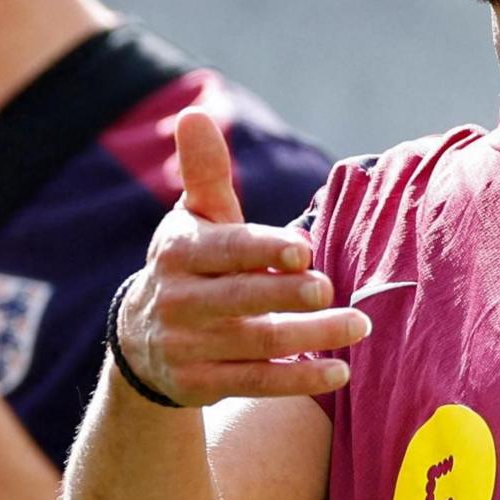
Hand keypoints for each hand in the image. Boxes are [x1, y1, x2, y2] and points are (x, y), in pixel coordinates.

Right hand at [118, 111, 367, 404]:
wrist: (142, 342)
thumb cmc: (190, 265)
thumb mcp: (194, 220)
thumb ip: (206, 173)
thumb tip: (195, 113)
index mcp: (178, 253)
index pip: (225, 250)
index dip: (263, 250)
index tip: (303, 249)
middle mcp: (177, 301)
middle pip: (242, 299)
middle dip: (288, 294)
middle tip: (331, 289)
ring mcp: (186, 347)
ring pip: (257, 343)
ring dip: (312, 336)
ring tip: (357, 326)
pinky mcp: (199, 386)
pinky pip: (256, 383)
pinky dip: (299, 379)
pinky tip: (338, 371)